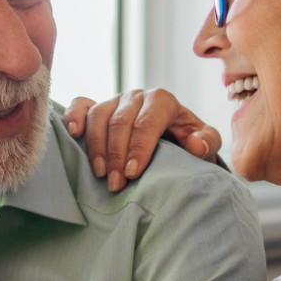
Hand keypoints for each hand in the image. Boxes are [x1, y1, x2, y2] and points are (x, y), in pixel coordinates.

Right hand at [62, 89, 220, 191]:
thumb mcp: (206, 142)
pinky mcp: (98, 107)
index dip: (139, 148)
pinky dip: (74, 117)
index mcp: (162, 101)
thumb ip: (207, 142)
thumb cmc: (187, 141)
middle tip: (116, 184)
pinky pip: (81, 105)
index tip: (133, 174)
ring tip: (99, 173)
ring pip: (99, 115)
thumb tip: (195, 144)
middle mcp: (137, 97)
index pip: (147, 122)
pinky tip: (73, 134)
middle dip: (117, 155)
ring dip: (96, 146)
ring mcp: (115, 100)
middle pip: (120, 121)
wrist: (172, 136)